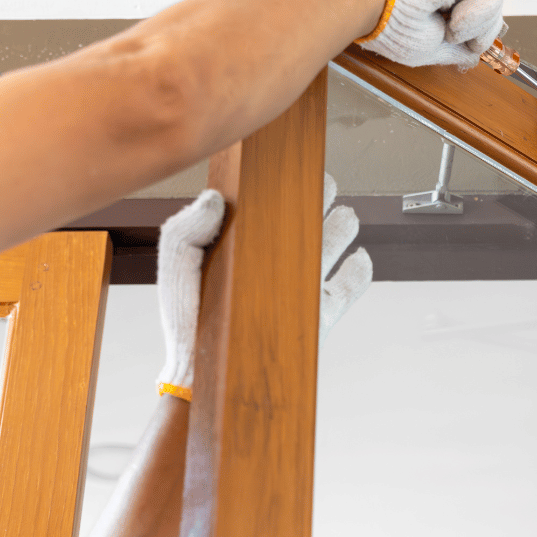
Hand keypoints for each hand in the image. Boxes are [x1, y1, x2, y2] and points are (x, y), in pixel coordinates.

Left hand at [155, 173, 372, 394]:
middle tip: (323, 186)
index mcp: (249, 239)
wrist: (202, 370)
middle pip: (310, 217)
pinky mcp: (317, 313)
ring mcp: (300, 284)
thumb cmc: (187, 315)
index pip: (274, 202)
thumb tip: (213, 198)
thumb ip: (187, 229)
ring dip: (341, 227)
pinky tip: (357, 257)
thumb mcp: (178, 264)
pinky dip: (358, 272)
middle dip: (321, 198)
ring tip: (343, 216)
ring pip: (332, 244)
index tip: (293, 166)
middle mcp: (278, 256)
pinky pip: (348, 289)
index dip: (287, 183)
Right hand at [357, 0, 507, 68]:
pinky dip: (481, 12)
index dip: (473, 41)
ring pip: (493, 6)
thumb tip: (475, 52)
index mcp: (436, 8)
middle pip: (487, 16)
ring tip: (449, 28)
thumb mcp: (429, 50)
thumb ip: (456, 51)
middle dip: (477, 36)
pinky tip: (456, 17)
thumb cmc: (392, 26)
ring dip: (475, 27)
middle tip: (451, 38)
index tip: (460, 48)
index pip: (471, 27)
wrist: (377, 1)